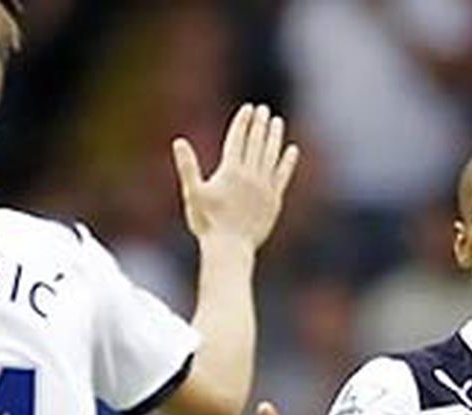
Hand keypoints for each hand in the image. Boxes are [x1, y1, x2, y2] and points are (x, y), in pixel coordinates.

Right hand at [172, 104, 299, 252]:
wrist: (230, 248)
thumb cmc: (207, 223)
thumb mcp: (193, 194)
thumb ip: (188, 166)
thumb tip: (179, 141)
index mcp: (230, 171)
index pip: (238, 139)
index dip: (243, 122)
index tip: (249, 108)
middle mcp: (250, 175)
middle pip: (256, 143)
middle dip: (260, 124)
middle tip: (264, 109)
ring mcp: (264, 187)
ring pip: (271, 155)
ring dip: (274, 137)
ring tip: (278, 122)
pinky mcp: (274, 200)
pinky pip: (283, 176)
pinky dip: (287, 162)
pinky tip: (292, 150)